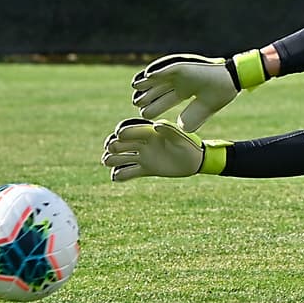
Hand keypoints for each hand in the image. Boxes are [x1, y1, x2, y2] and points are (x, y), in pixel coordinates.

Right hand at [101, 118, 227, 181]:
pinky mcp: (146, 168)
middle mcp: (144, 143)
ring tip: (107, 161)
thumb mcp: (181, 138)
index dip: (124, 132)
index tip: (118, 135)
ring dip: (113, 159)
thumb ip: (170, 131)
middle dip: (114, 145)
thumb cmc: (190, 145)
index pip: (133, 130)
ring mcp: (144, 156)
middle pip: (122, 143)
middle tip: (110, 150)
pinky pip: (129, 172)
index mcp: (151, 132)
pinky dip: (121, 175)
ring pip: (122, 157)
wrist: (196, 161)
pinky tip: (115, 177)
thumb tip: (156, 125)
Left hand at [131, 50, 265, 130]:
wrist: (232, 81)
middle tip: (136, 102)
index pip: (167, 99)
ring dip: (147, 83)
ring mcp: (182, 74)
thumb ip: (193, 117)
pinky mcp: (184, 67)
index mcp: (186, 91)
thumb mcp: (204, 109)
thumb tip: (181, 128)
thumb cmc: (221, 94)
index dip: (156, 106)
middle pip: (160, 89)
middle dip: (148, 96)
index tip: (145, 114)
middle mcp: (182, 82)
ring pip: (160, 78)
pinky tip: (147, 76)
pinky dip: (157, 71)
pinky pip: (167, 68)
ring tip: (136, 87)